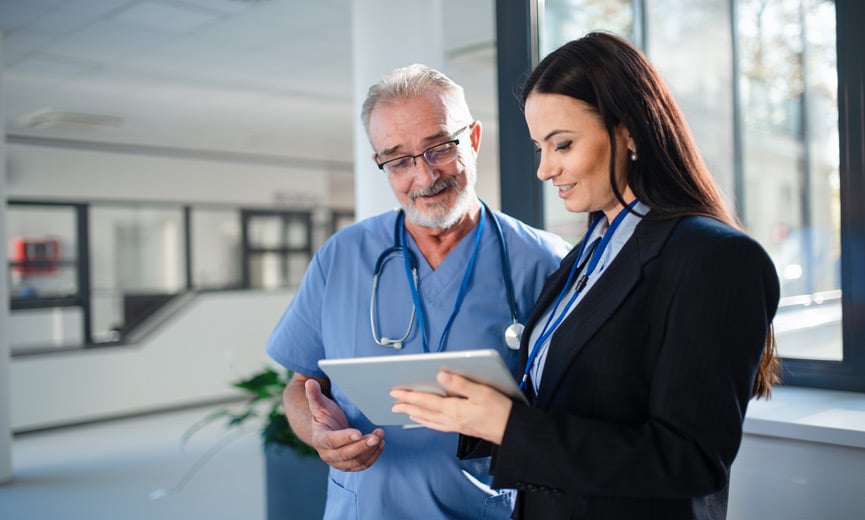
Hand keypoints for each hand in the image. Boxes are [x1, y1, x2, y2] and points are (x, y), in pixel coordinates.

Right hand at [305, 379, 384, 471]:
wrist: (326, 431)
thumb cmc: (324, 415)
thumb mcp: (319, 404)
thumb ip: (314, 395)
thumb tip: (309, 382)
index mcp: (319, 438)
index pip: (331, 441)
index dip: (344, 437)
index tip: (358, 432)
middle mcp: (327, 454)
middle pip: (345, 454)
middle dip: (361, 446)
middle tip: (376, 436)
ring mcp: (338, 462)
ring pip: (356, 461)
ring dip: (370, 450)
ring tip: (380, 436)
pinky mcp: (349, 465)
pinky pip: (362, 465)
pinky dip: (373, 456)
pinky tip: (381, 444)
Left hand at [390, 371, 511, 444]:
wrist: (512, 431)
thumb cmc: (500, 410)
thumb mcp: (481, 391)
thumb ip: (459, 383)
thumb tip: (440, 374)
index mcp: (454, 409)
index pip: (426, 401)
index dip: (409, 396)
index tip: (395, 392)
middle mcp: (451, 419)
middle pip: (424, 412)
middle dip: (407, 407)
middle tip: (393, 403)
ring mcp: (455, 426)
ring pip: (429, 420)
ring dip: (415, 415)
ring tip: (405, 412)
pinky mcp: (461, 428)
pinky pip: (438, 426)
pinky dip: (427, 422)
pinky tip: (426, 421)